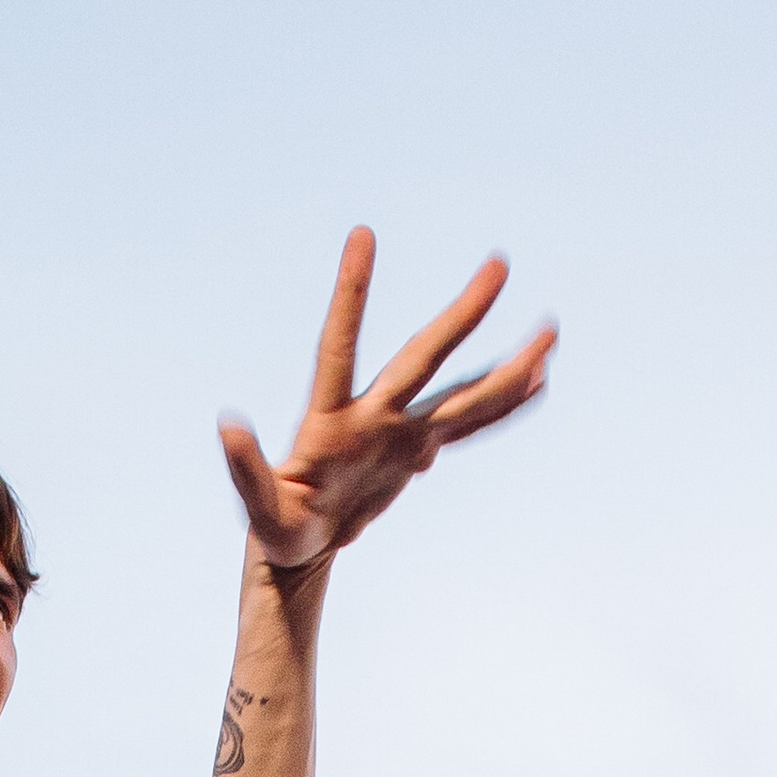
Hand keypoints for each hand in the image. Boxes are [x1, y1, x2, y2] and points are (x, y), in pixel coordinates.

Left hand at [218, 232, 555, 570]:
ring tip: (549, 335)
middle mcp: (373, 414)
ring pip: (459, 391)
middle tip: (499, 264)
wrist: (301, 542)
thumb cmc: (277, 526)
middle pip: (422, 357)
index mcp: (329, 419)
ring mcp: (400, 430)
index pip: (340, 343)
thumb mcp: (260, 508)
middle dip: (462, 315)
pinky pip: (466, 424)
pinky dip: (500, 407)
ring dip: (503, 365)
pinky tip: (537, 384)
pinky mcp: (417, 451)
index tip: (362, 235)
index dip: (351, 292)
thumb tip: (227, 424)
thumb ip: (246, 468)